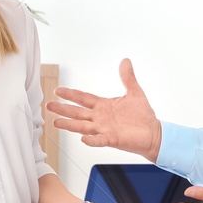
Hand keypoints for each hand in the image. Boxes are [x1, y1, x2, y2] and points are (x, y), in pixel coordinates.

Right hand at [48, 59, 163, 158]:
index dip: (71, 94)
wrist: (153, 133)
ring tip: (56, 122)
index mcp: (103, 106)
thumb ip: (127, 77)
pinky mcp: (112, 139)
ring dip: (70, 125)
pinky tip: (83, 139)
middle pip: (78, 113)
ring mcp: (105, 129)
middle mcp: (100, 118)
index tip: (58, 90)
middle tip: (48, 105)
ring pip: (83, 126)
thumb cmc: (143, 116)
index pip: (83, 98)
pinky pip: (100, 140)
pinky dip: (92, 140)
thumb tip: (125, 61)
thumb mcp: (134, 92)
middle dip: (63, 109)